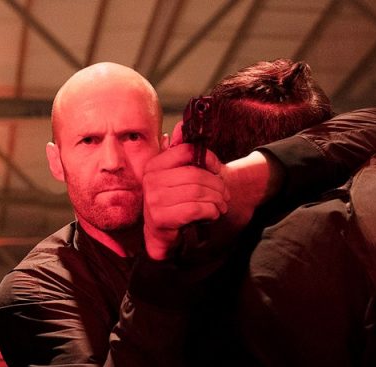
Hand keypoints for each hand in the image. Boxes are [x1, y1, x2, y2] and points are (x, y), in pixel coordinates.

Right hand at [141, 122, 228, 260]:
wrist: (162, 232)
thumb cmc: (173, 200)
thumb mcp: (178, 174)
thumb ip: (180, 151)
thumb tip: (182, 126)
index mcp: (154, 165)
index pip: (186, 151)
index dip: (207, 158)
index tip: (216, 168)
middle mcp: (150, 180)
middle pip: (195, 174)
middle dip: (217, 185)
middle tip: (225, 194)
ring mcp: (153, 200)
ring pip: (197, 192)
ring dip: (216, 200)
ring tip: (221, 204)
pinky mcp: (160, 218)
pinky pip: (194, 209)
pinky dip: (210, 211)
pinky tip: (212, 213)